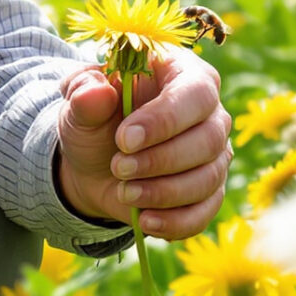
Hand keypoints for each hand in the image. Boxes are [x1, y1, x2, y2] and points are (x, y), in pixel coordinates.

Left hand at [55, 46, 229, 238]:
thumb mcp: (80, 102)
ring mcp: (215, 154)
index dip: (164, 119)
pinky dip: (175, 221)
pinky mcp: (210, 191)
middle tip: (119, 167)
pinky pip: (205, 211)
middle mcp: (210, 113)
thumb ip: (84, 93)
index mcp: (184, 74)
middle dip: (160, 160)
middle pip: (209, 139)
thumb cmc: (95, 120)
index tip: (124, 140)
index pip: (194, 93)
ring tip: (125, 192)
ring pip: (209, 178)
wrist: (94, 165)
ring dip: (164, 192)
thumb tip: (96, 93)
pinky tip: (145, 220)